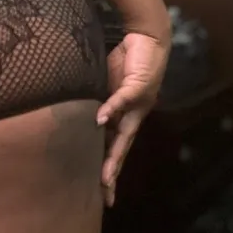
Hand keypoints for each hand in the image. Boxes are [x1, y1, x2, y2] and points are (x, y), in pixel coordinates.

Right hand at [98, 31, 170, 206]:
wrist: (146, 38)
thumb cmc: (128, 59)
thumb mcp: (109, 82)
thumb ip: (101, 96)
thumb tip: (86, 110)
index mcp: (125, 115)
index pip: (115, 145)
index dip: (110, 167)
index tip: (105, 191)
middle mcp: (132, 114)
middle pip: (121, 148)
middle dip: (113, 171)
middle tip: (106, 193)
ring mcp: (135, 103)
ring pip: (123, 134)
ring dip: (113, 153)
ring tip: (104, 175)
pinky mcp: (136, 86)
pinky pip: (121, 100)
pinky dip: (110, 110)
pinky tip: (100, 121)